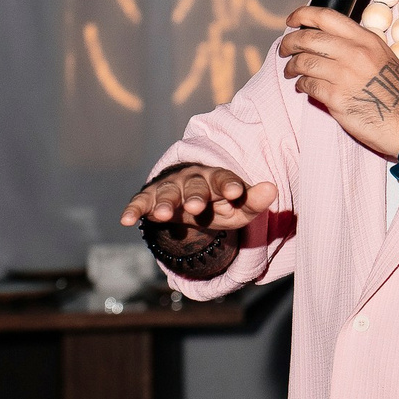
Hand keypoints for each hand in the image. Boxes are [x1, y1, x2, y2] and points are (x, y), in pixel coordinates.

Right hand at [120, 164, 278, 232]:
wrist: (191, 201)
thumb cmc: (219, 204)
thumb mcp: (239, 207)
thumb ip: (254, 200)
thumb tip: (272, 189)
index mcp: (217, 178)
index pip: (224, 179)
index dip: (230, 185)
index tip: (236, 193)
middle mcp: (192, 179)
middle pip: (194, 185)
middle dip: (195, 195)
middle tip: (197, 206)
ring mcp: (170, 188)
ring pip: (168, 193)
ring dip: (165, 203)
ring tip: (165, 215)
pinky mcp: (150, 199)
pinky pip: (141, 202)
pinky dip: (133, 209)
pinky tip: (126, 220)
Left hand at [279, 5, 398, 157]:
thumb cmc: (398, 94)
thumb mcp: (383, 57)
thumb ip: (357, 47)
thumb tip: (325, 42)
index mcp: (366, 40)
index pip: (326, 17)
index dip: (303, 15)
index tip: (292, 20)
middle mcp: (355, 53)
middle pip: (308, 38)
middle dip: (289, 42)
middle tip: (284, 49)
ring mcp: (345, 76)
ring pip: (304, 62)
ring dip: (292, 66)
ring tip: (291, 71)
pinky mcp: (337, 99)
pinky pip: (308, 86)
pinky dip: (301, 85)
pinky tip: (303, 87)